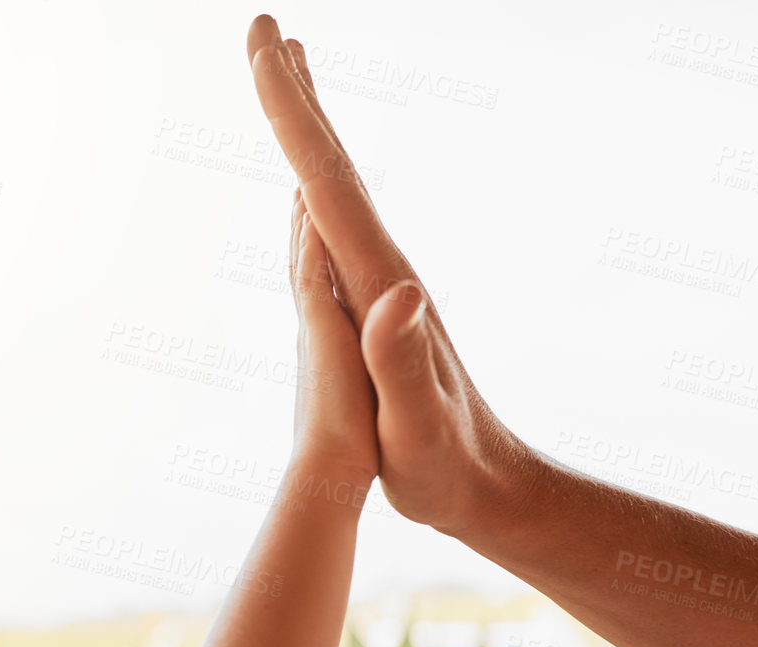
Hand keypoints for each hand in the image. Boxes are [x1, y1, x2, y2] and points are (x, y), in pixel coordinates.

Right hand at [246, 15, 538, 537]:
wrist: (492, 490)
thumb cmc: (448, 471)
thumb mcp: (421, 427)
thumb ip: (404, 362)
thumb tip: (398, 290)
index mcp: (382, 284)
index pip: (328, 182)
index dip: (292, 112)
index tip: (265, 45)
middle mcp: (385, 268)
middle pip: (334, 165)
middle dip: (296, 95)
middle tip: (267, 27)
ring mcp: (384, 284)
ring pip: (337, 188)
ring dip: (307, 131)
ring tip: (286, 81)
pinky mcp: (380, 306)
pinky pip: (339, 224)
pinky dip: (316, 185)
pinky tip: (308, 184)